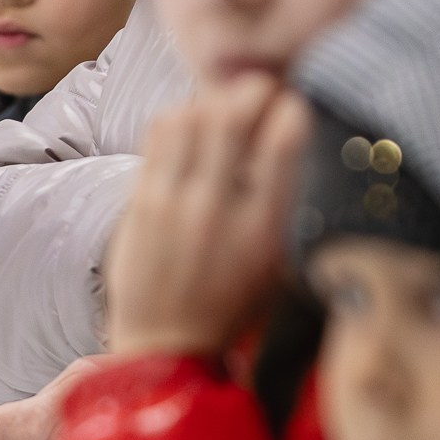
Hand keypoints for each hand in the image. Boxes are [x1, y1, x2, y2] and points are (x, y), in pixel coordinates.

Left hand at [105, 74, 309, 358]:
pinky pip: (160, 134)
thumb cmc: (232, 306)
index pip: (284, 142)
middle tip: (259, 93)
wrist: (166, 348)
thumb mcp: (278, 265)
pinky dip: (181, 116)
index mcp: (264, 230)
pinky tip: (192, 126)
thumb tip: (299, 133)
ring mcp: (173, 205)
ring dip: (213, 100)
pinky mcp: (140, 202)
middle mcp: (217, 212)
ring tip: (224, 109)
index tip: (293, 106)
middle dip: (252, 91)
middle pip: (233, 116)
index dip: (292, 108)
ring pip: (192, 115)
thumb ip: (290, 207)